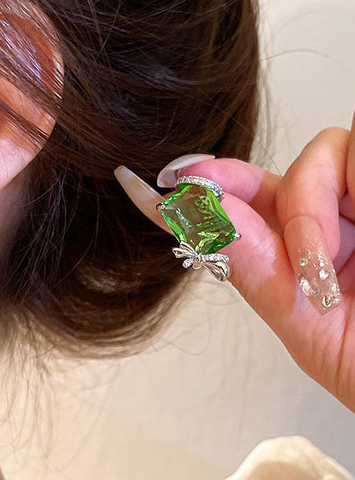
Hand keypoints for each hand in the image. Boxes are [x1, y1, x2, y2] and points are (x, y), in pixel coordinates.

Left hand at [115, 117, 354, 411]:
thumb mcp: (305, 325)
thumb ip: (252, 267)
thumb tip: (194, 213)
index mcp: (305, 257)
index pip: (249, 207)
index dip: (203, 187)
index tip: (145, 184)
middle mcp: (337, 224)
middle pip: (279, 174)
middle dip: (246, 192)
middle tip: (211, 203)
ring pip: (325, 155)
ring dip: (308, 213)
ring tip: (324, 274)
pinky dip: (345, 196)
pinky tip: (353, 245)